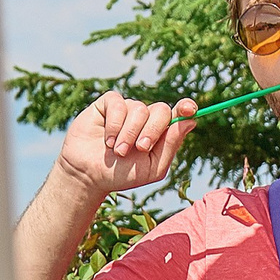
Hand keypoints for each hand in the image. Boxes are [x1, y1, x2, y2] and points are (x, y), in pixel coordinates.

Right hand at [57, 89, 196, 199]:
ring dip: (129, 133)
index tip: (189, 109)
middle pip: (161, 110)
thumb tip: (190, 121)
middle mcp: (146, 118)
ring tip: (118, 151)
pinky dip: (114, 123)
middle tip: (140, 148)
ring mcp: (127, 109)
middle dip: (152, 131)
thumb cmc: (122, 174)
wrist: (89, 176)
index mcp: (161, 132)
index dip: (186, 107)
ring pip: (139, 108)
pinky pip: (118, 103)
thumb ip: (171, 145)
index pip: (180, 113)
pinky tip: (107, 140)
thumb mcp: (152, 167)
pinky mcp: (108, 104)